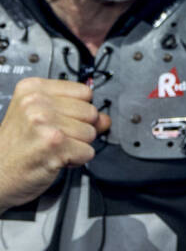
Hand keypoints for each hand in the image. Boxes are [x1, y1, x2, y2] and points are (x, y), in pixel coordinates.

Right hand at [0, 77, 110, 209]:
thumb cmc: (15, 149)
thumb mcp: (40, 121)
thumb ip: (75, 114)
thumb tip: (105, 118)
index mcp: (32, 89)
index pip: (84, 92)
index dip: (79, 111)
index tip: (61, 121)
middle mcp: (37, 102)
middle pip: (91, 112)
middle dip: (79, 130)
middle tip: (54, 139)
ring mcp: (45, 122)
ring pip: (91, 133)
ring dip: (77, 146)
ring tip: (52, 149)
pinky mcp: (54, 144)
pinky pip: (88, 152)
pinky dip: (76, 160)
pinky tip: (54, 159)